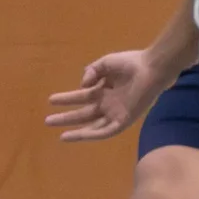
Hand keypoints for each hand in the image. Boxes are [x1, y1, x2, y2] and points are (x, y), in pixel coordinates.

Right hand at [46, 51, 162, 142]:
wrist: (151, 68)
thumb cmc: (131, 63)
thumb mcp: (106, 63)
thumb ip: (91, 71)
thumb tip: (82, 86)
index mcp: (104, 90)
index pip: (81, 97)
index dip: (66, 99)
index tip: (51, 100)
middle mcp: (108, 104)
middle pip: (83, 114)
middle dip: (65, 118)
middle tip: (47, 120)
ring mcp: (115, 113)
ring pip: (92, 126)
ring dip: (76, 131)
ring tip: (60, 134)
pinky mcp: (124, 121)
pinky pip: (106, 131)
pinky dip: (92, 135)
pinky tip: (78, 136)